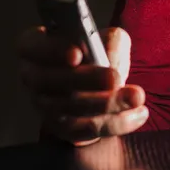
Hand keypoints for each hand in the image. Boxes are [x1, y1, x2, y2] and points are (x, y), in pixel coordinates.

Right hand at [17, 25, 148, 144]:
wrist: (101, 79)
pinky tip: (137, 115)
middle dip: (86, 81)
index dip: (51, 51)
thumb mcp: (107, 37)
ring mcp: (42, 106)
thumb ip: (109, 42)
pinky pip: (81, 132)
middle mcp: (32, 77)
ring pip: (66, 111)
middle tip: (115, 78)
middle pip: (49, 82)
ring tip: (136, 97)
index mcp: (34, 47)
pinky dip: (112, 125)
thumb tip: (110, 62)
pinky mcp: (60, 129)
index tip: (77, 54)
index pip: (32, 46)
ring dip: (105, 106)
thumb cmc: (98, 51)